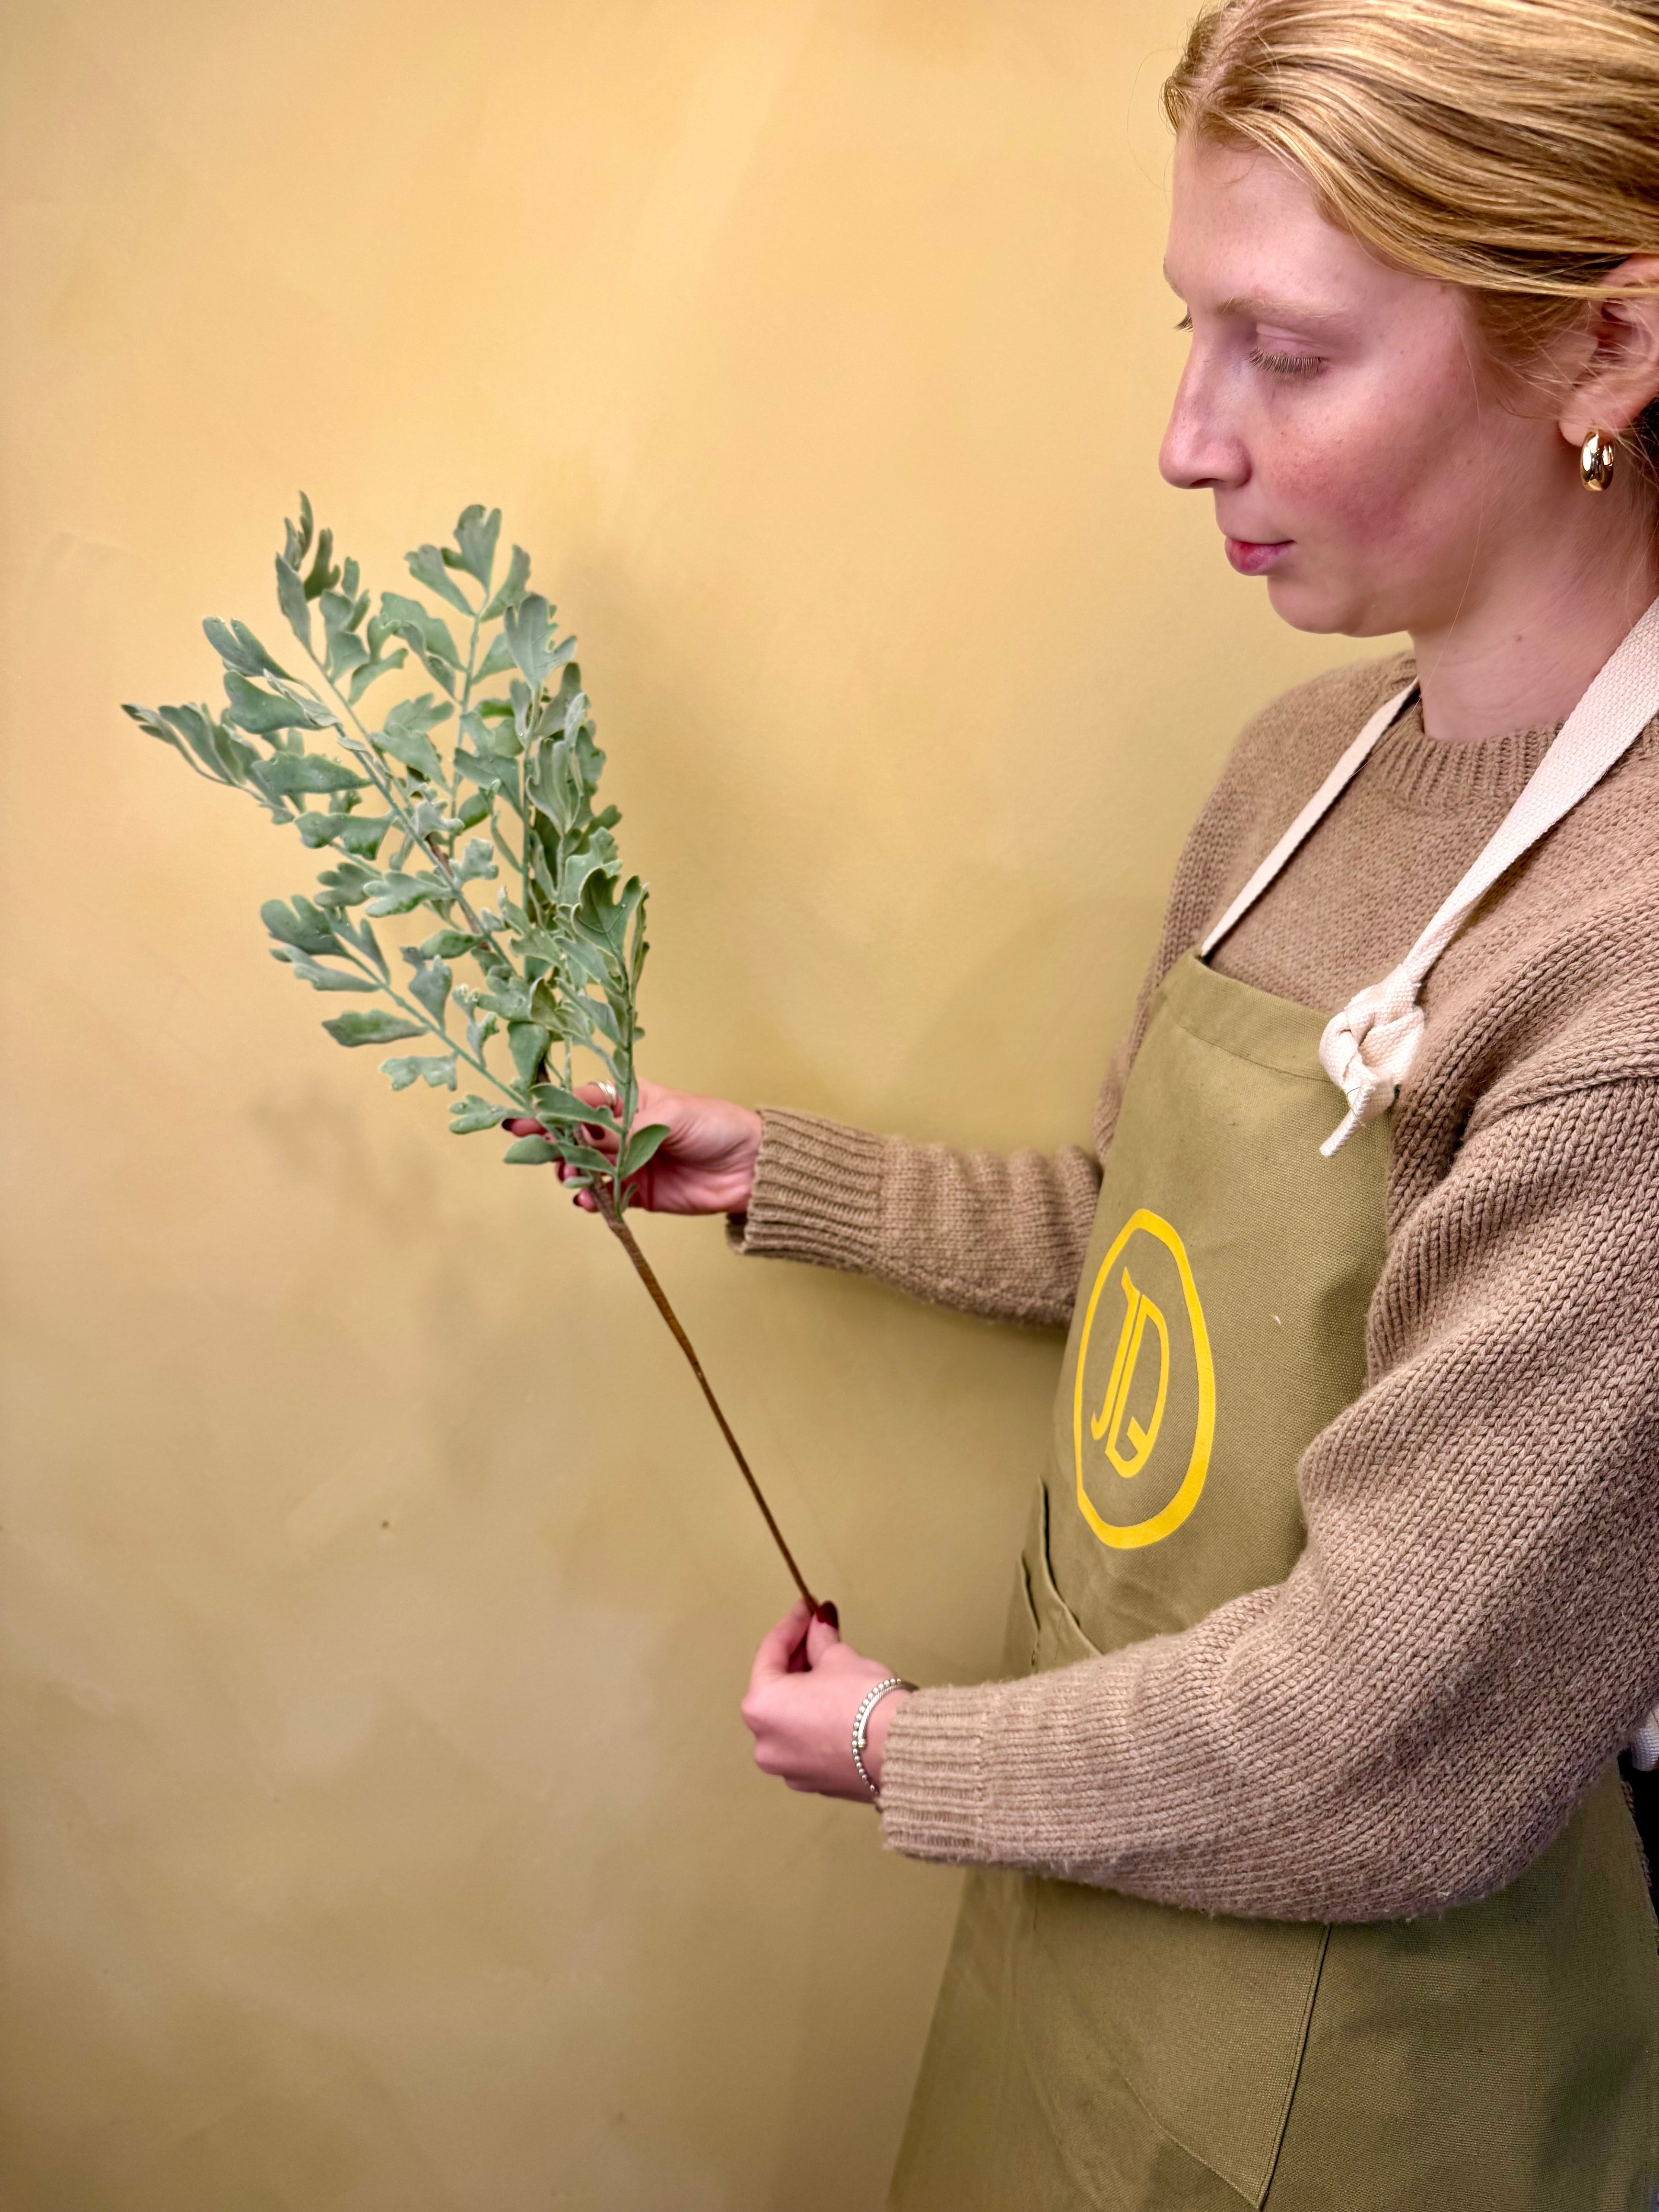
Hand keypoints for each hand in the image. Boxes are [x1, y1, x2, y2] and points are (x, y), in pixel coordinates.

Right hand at [503, 1077, 762, 1214]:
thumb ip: (625, 1129)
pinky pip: (605, 1197)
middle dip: (552, 1143)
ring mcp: (627, 1162)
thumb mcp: (670, 1116)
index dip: (551, 1109)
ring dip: (570, 1173)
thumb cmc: (716, 1125)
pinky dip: (592, 1200)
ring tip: (571, 1177)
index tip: (523, 1118)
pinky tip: (588, 1200)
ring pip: (584, 1169)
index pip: (580, 1102)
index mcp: (629, 1100)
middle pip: (573, 1137)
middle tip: (538, 1152)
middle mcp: (621, 1131)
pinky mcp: (637, 1193)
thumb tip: (583, 1134)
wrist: (752, 1167)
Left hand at [741, 1600, 911, 1802]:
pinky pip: (805, 1743)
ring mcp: (787, 1768)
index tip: (807, 1608)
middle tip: (818, 1633)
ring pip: (789, 1719)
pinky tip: (837, 1705)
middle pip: (776, 1688)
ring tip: (830, 1668)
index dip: (792, 1624)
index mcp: (761, 1706)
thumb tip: (818, 1623)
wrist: (901, 1751)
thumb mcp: (840, 1658)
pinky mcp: (813, 1783)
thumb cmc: (864, 1701)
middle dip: (798, 1658)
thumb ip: (820, 1639)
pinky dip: (815, 1721)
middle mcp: (764, 1742)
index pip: (770, 1652)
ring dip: (805, 1692)